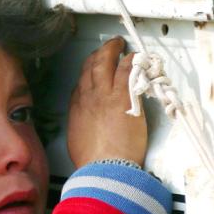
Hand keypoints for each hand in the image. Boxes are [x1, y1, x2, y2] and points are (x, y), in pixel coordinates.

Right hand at [66, 36, 147, 168]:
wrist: (104, 168)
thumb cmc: (92, 161)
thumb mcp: (78, 141)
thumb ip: (82, 127)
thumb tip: (86, 127)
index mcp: (77, 107)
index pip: (81, 82)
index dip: (89, 71)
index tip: (95, 69)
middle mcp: (89, 96)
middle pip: (91, 66)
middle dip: (99, 53)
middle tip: (108, 47)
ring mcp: (106, 94)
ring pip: (106, 62)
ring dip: (113, 50)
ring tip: (119, 45)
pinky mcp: (124, 97)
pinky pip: (127, 71)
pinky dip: (131, 60)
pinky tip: (135, 57)